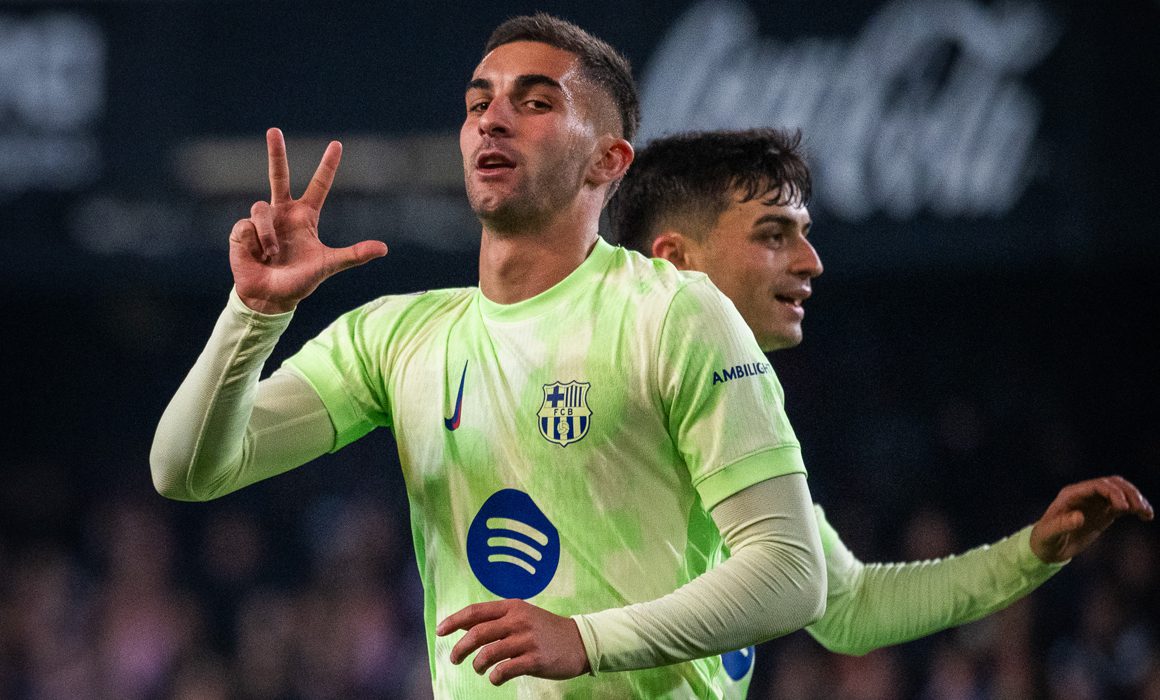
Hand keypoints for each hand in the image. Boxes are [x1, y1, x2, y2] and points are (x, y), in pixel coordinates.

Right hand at [229, 128, 387, 313]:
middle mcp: (283, 212)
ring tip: (272, 254)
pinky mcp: (242, 230)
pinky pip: (247, 226)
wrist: (270, 297)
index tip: (337, 144)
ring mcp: (262, 220)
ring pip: (260, 208)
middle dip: (276, 153)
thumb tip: (384, 248)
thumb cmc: (300, 281)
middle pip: (279, 176)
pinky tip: (257, 254)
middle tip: (274, 130)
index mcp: (305, 216)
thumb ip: (354, 255)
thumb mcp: (329, 265)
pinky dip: (255, 242)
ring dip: (268, 235)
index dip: (327, 166)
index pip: (319, 185)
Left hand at [436, 599, 589, 685]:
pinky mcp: (535, 660)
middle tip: (454, 659)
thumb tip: (466, 626)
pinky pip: (505, 670)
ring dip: (477, 664)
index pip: (475, 611)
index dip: (454, 621)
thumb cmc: (546, 629)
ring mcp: (527, 640)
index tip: (439, 631)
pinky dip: (495, 677)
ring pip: (488, 653)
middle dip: (460, 648)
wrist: (580, 641)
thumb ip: (498, 619)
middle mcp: (518, 621)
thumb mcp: (523, 615)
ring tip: (478, 669)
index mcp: (512, 607)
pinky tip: (495, 678)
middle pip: (477, 633)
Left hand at [1030, 475, 1152, 562]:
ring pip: (1120, 493)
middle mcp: (1085, 495)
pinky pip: (1123, 506)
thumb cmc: (1044, 539)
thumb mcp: (1050, 533)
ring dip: (1135, 499)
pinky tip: (1146, 516)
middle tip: (1139, 508)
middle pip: (1112, 485)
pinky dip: (1135, 508)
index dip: (1113, 492)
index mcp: (1072, 494)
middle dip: (1128, 493)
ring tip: (1147, 512)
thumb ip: (1063, 524)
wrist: (1047, 548)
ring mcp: (1096, 503)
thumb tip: (1080, 517)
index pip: (1097, 486)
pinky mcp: (1103, 513)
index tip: (1123, 507)